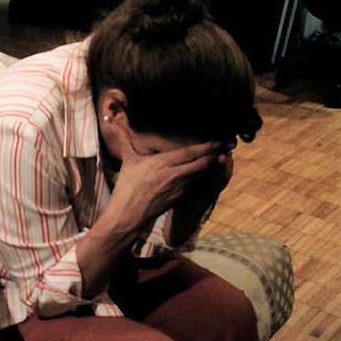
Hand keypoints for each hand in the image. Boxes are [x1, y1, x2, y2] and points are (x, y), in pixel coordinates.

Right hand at [108, 130, 227, 232]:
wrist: (128, 216)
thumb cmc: (127, 188)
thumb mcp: (128, 162)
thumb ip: (125, 142)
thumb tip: (114, 124)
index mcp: (162, 163)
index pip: (190, 152)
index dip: (206, 146)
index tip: (217, 139)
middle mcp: (174, 175)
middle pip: (201, 162)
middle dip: (214, 153)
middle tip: (227, 145)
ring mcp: (178, 188)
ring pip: (200, 173)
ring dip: (211, 165)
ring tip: (220, 155)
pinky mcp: (179, 198)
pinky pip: (194, 184)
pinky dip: (202, 177)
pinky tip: (206, 172)